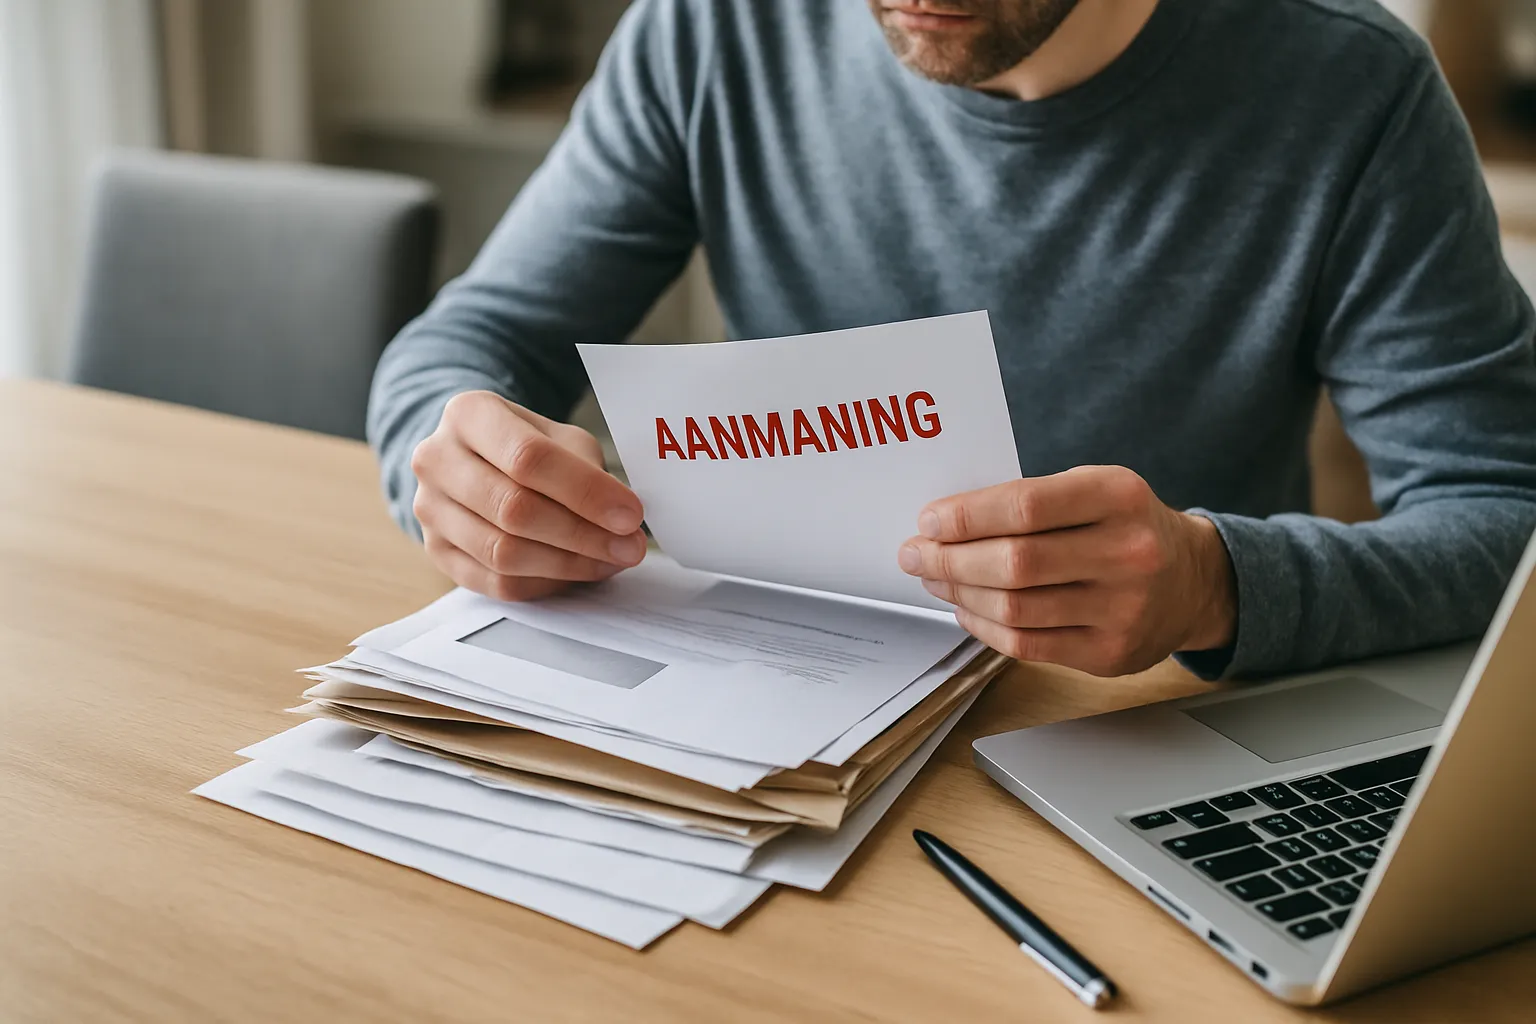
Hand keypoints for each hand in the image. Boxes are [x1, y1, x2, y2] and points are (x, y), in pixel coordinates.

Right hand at [410, 390, 646, 600]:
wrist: (477, 460)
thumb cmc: (528, 447)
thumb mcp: (561, 439)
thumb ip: (588, 474)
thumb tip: (622, 523)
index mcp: (469, 414)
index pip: (529, 458)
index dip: (585, 492)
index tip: (630, 515)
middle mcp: (436, 459)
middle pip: (514, 509)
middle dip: (583, 534)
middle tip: (629, 547)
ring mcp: (429, 508)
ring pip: (503, 552)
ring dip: (568, 564)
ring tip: (609, 560)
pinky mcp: (436, 551)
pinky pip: (495, 582)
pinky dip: (544, 583)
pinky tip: (575, 572)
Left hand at [897, 466, 1235, 675]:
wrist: (1194, 581)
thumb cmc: (1126, 527)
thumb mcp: (1094, 490)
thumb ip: (1032, 499)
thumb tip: (947, 522)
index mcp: (1118, 496)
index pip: (1026, 506)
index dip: (967, 516)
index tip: (929, 521)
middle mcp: (1127, 553)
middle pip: (1015, 562)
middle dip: (950, 558)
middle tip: (916, 554)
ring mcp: (1122, 609)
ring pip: (1015, 607)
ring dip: (960, 592)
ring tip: (935, 577)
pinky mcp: (1111, 654)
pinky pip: (1027, 645)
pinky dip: (984, 626)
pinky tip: (966, 607)